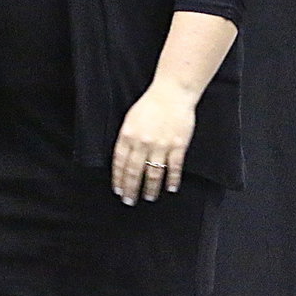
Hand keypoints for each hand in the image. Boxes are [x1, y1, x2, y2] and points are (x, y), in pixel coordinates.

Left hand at [111, 80, 195, 204]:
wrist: (172, 94)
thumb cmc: (150, 104)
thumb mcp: (130, 119)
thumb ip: (126, 139)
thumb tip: (123, 159)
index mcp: (128, 135)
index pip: (120, 162)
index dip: (118, 178)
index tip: (118, 190)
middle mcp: (142, 142)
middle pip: (134, 171)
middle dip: (131, 188)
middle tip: (129, 201)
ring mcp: (161, 145)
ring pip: (153, 173)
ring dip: (150, 188)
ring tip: (148, 197)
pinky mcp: (177, 146)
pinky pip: (174, 168)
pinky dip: (172, 179)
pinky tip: (170, 188)